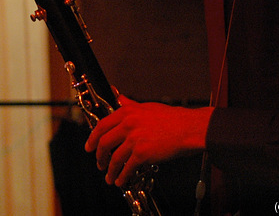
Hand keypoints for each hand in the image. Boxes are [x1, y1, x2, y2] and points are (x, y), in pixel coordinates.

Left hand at [84, 95, 212, 186]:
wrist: (189, 128)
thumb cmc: (172, 118)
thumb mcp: (146, 106)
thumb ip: (130, 104)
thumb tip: (119, 98)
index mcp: (126, 112)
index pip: (102, 126)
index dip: (92, 138)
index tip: (89, 146)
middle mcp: (127, 124)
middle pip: (104, 143)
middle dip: (99, 156)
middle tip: (99, 163)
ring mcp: (134, 139)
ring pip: (114, 158)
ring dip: (110, 170)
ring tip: (110, 177)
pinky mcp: (142, 153)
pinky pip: (127, 167)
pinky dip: (122, 176)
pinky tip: (121, 180)